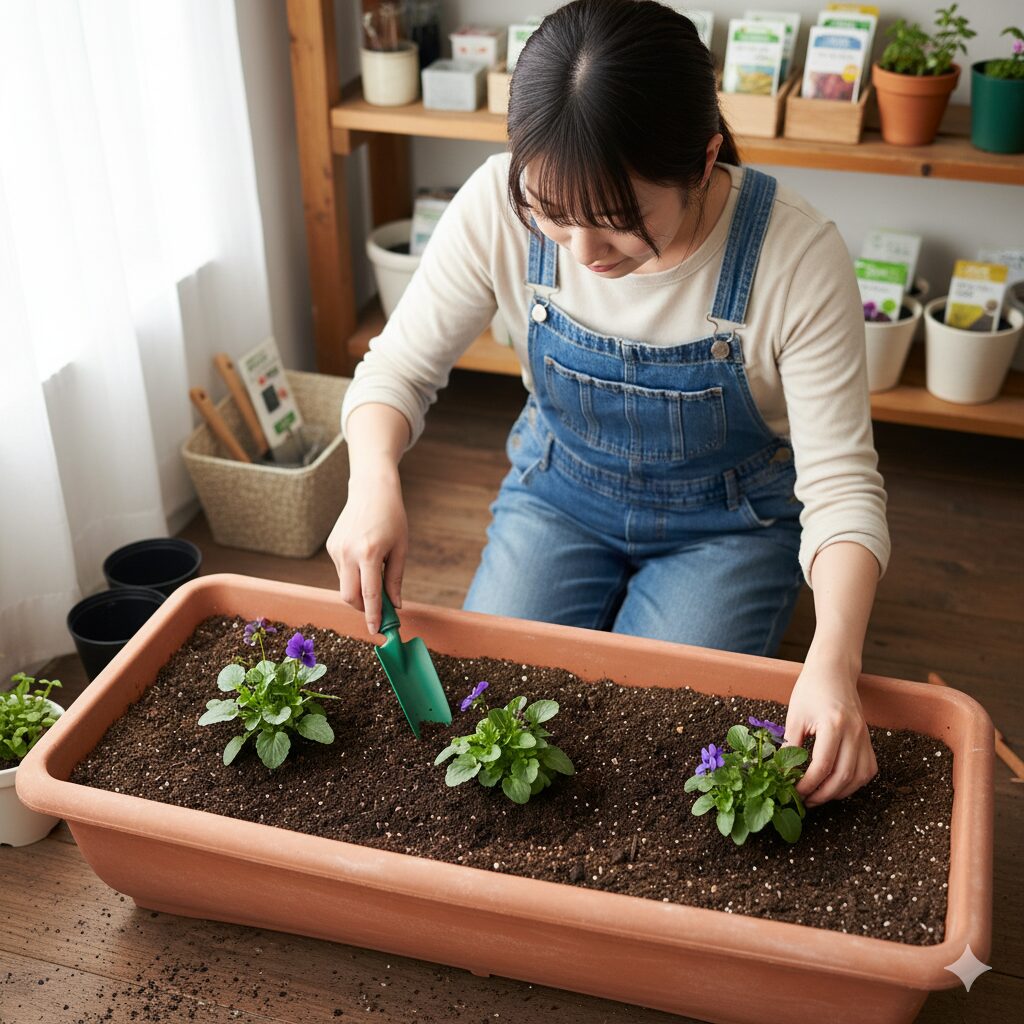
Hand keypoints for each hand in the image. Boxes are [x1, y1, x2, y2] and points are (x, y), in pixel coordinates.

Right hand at [326, 467, 407, 636]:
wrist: (371, 489)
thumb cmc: (392, 517)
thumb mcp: (400, 548)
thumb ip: (395, 579)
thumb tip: (395, 606)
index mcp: (369, 554)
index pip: (370, 595)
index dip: (373, 616)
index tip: (376, 631)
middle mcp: (348, 553)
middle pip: (349, 596)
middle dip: (363, 608)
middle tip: (379, 609)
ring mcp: (336, 550)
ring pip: (345, 584)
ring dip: (360, 589)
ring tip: (376, 573)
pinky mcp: (331, 547)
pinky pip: (342, 571)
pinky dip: (354, 574)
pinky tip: (365, 557)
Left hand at [783, 657, 877, 807]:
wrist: (833, 672)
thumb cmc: (810, 690)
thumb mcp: (795, 716)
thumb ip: (791, 746)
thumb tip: (784, 773)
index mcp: (833, 725)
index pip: (822, 766)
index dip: (807, 785)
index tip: (795, 792)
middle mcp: (854, 733)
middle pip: (843, 777)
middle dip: (823, 794)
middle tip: (806, 801)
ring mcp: (864, 736)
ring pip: (859, 777)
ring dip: (839, 792)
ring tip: (819, 796)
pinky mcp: (868, 739)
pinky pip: (868, 769)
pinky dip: (854, 783)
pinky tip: (837, 784)